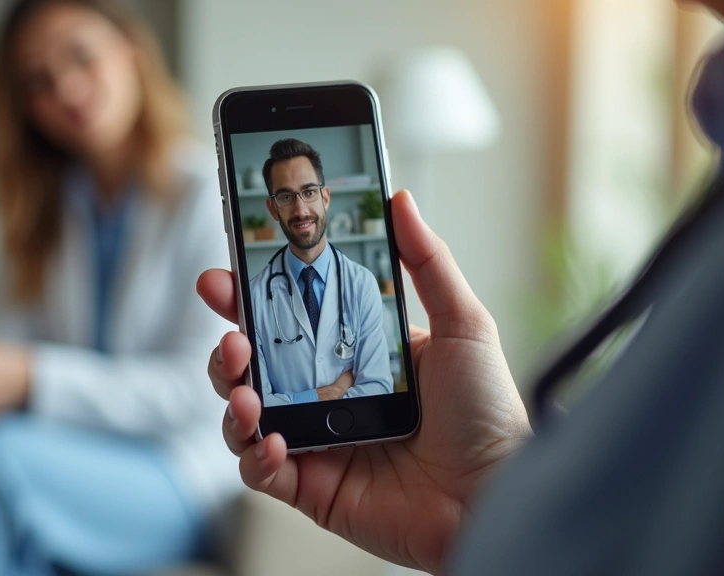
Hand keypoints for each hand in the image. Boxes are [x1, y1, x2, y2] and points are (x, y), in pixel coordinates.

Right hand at [197, 190, 531, 573]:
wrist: (496, 493)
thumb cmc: (489, 413)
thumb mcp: (464, 325)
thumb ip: (427, 262)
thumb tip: (399, 202)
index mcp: (354, 354)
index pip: (290, 319)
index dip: (252, 298)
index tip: (228, 276)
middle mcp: (327, 396)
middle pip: (254, 365)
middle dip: (227, 347)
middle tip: (231, 334)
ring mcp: (316, 440)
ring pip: (245, 414)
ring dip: (232, 396)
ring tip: (246, 388)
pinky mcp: (312, 486)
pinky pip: (260, 470)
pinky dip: (254, 453)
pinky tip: (272, 440)